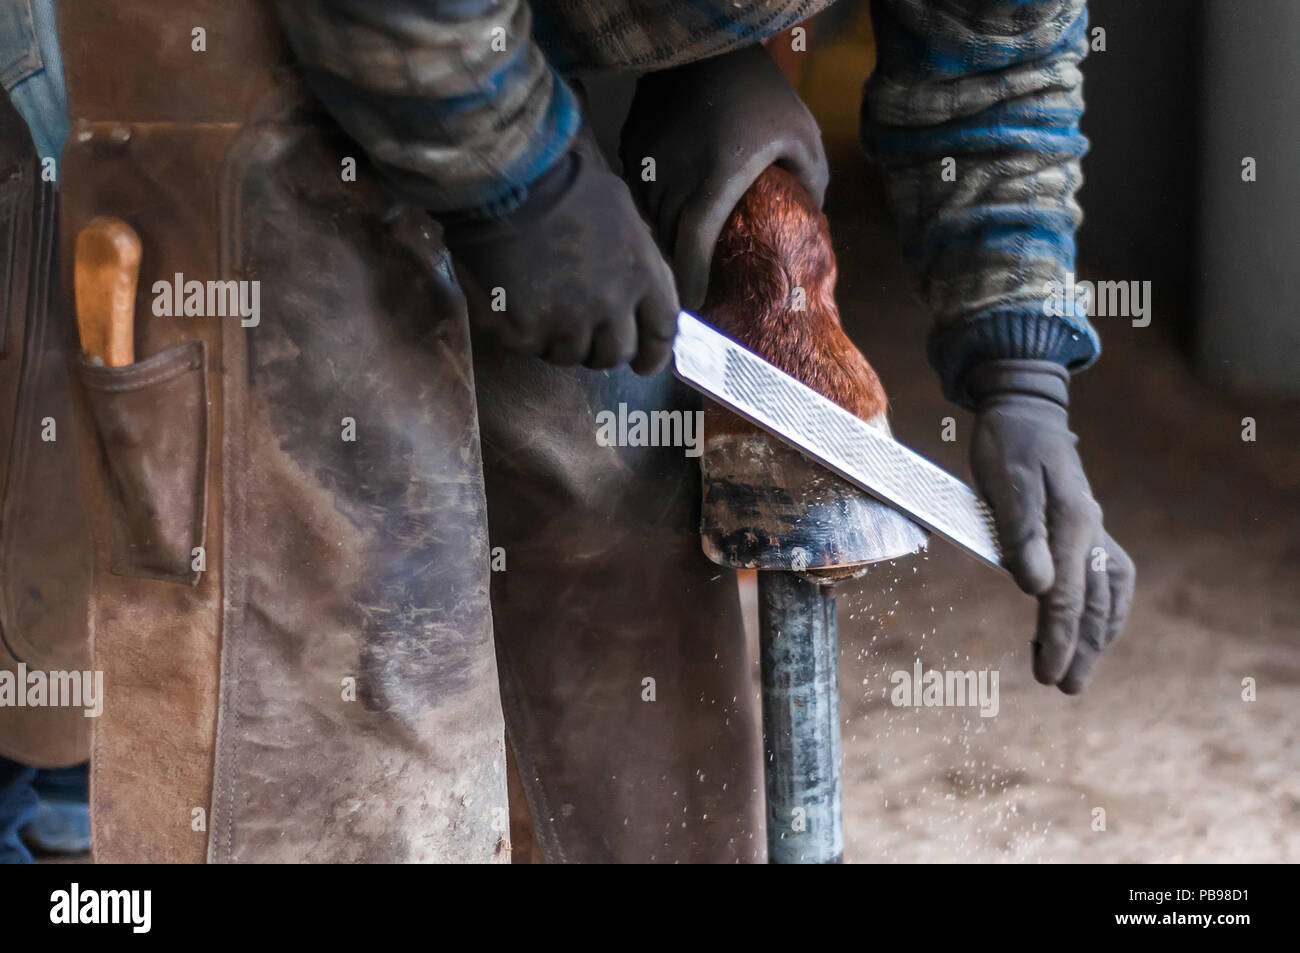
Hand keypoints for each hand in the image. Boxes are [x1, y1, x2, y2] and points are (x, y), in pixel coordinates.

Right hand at [443, 130, 679, 374]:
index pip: (661, 333)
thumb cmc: (561, 183)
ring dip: (558, 338)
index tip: (643, 364)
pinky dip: (520, 331)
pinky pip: (528, 347)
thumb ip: (637, 259)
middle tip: (578, 329)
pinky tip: (511, 300)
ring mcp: (567, 322)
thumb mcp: (621, 212)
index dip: (653, 355)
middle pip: (615, 354)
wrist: (503, 178)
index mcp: (641, 273)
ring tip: (538, 301)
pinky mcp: (524, 332)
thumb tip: (645, 289)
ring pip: (569, 355)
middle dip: (600, 348)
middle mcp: (611, 304)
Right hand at [619, 43, 827, 308]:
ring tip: (674, 255)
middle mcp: (674, 175)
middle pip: (666, 240)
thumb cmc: (761, 91)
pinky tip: (664, 212)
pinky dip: (649, 208)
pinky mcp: (632, 144)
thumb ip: (809, 183)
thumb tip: (809, 220)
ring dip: (661, 239)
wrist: (709, 42)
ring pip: (647, 219)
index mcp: (716, 179)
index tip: (695, 302)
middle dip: (675, 267)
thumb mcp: (801, 136)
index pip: (691, 247)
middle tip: (688, 286)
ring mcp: (647, 160)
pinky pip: (636, 192)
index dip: (690, 281)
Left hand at [967, 360, 1134, 692]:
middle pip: (1094, 602)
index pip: (1067, 596)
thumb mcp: (1004, 483)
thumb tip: (1037, 589)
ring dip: (1098, 634)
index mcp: (1072, 523)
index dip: (1060, 639)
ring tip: (1080, 669)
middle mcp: (1090, 529)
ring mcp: (1091, 527)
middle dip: (1082, 648)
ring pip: (1108, 592)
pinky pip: (1107, 574)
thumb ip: (1021, 535)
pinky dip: (1105, 606)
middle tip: (1065, 688)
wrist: (1023, 408)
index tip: (1050, 673)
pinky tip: (1095, 623)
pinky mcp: (1084, 525)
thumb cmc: (1006, 443)